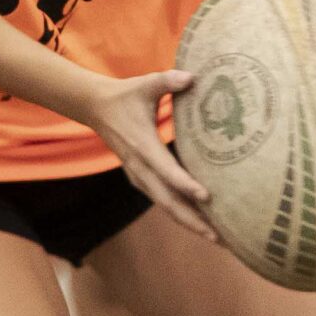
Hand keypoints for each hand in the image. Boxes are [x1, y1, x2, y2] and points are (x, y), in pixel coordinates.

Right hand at [80, 69, 216, 242]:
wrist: (96, 108)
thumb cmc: (125, 95)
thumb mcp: (145, 84)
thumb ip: (167, 80)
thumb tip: (192, 77)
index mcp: (143, 146)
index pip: (166, 171)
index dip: (186, 185)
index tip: (207, 197)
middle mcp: (140, 168)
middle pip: (167, 201)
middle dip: (193, 220)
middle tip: (220, 238)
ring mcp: (139, 176)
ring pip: (165, 205)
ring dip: (189, 222)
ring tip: (216, 238)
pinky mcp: (140, 179)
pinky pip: (162, 200)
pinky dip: (180, 213)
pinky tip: (200, 223)